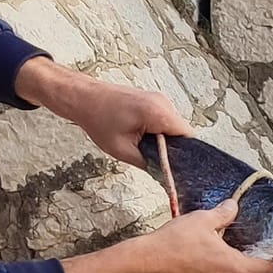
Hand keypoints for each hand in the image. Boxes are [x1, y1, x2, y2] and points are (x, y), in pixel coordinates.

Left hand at [15, 56, 188, 165]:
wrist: (84, 98)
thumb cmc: (97, 118)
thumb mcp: (123, 151)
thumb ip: (149, 164)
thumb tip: (166, 175)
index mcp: (158, 113)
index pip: (188, 138)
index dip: (185, 156)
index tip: (176, 168)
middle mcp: (163, 103)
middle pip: (182, 134)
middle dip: (171, 149)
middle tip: (153, 159)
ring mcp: (160, 100)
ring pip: (173, 128)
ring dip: (163, 140)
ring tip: (141, 144)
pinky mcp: (154, 101)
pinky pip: (165, 121)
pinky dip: (157, 131)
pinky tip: (140, 135)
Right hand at [61, 203, 272, 272]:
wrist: (143, 267)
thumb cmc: (173, 244)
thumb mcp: (202, 220)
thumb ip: (223, 214)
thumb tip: (233, 206)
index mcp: (236, 269)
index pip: (267, 270)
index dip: (267, 258)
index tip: (261, 249)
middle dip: (240, 261)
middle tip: (227, 244)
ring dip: (221, 271)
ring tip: (205, 254)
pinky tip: (191, 267)